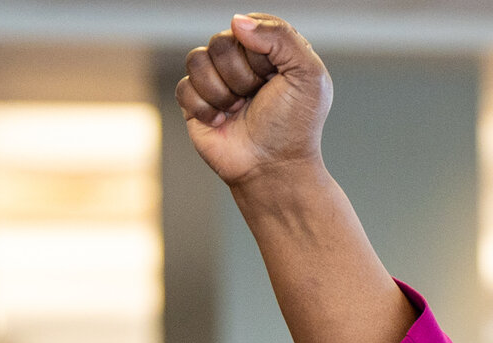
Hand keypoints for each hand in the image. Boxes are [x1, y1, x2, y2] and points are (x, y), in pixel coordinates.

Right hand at [177, 13, 331, 190]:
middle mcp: (240, 61)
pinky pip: (184, 88)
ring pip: (198, 61)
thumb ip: (282, 36)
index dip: (260, 54)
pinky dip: (205, 109)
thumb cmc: (295, 127)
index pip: (246, 26)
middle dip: (241, 77)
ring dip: (223, 93)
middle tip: (257, 99)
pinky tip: (222, 123)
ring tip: (240, 111)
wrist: (275, 170)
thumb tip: (236, 22)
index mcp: (268, 50)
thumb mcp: (308, 75)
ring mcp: (216, 80)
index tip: (276, 78)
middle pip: (220, 43)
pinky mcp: (195, 102)